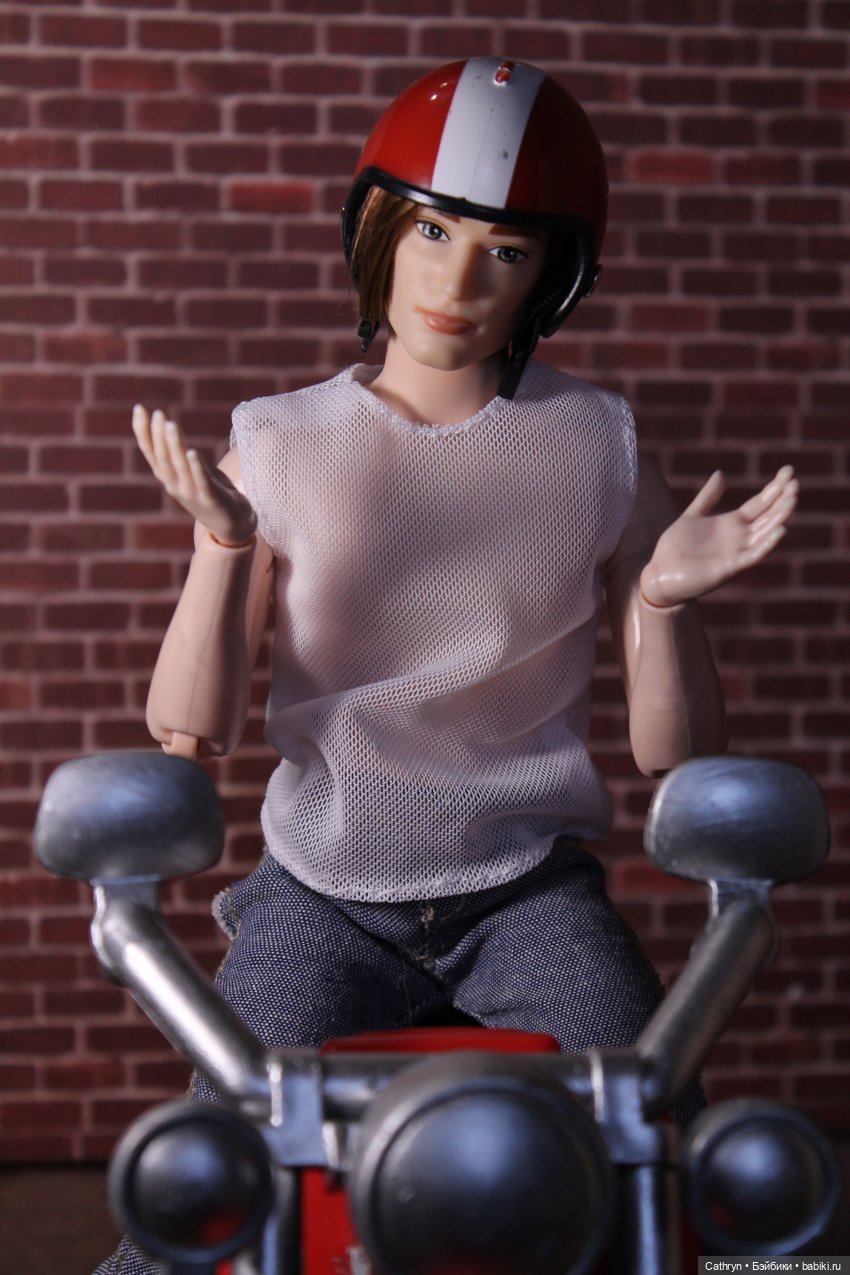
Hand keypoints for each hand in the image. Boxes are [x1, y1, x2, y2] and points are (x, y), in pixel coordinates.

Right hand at [132, 405, 256, 545]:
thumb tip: (164, 427)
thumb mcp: (189, 471)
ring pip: (180, 467)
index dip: (143, 431)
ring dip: (174, 445)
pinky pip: (202, 481)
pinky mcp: (211, 499)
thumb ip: (176, 454)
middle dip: (159, 435)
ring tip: (170, 425)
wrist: (231, 523)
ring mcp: (192, 494)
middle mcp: (175, 485)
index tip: (139, 409)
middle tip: (158, 414)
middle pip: (163, 458)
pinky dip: (196, 467)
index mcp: (168, 477)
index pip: (150, 452)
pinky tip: (192, 452)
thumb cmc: (209, 490)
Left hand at [640, 466, 797, 607]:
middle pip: (768, 516)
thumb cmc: (676, 549)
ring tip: (792, 499)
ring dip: (780, 517)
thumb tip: (721, 474)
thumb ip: (708, 497)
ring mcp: (736, 553)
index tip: (789, 470)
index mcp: (732, 524)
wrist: (660, 574)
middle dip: (782, 500)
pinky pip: (753, 555)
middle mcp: (739, 538)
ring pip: (765, 533)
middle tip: (796, 482)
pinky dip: (767, 544)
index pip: (760, 503)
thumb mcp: (692, 515)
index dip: (775, 488)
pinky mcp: (729, 567)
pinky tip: (780, 530)